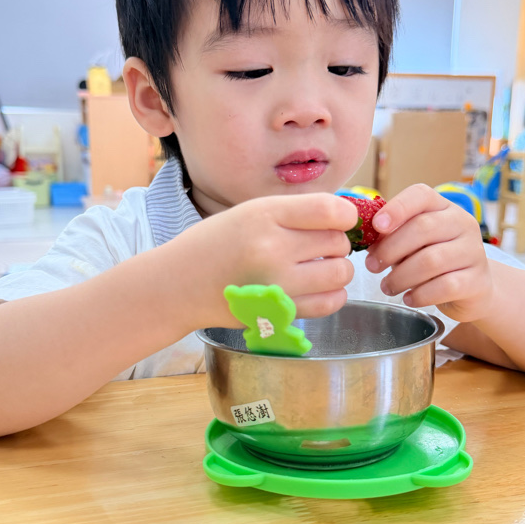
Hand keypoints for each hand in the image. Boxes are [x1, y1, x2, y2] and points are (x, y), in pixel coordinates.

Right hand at [173, 193, 358, 328]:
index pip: (331, 210)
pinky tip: (320, 288)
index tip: (339, 219)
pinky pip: (330, 303)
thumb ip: (294, 212)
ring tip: (321, 267)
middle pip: (338, 242)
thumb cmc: (216, 243)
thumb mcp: (249, 212)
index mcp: (265, 215)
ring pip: (340, 273)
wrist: (178, 284)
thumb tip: (344, 215)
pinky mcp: (279, 313)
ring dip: (338, 270)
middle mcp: (272, 249)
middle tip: (319, 247)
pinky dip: (334, 295)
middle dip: (336, 243)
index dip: (345, 215)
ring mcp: (277, 284)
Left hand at [364, 184, 494, 322]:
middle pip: (423, 228)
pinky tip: (408, 298)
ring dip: (401, 276)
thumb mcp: (413, 242)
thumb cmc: (434, 259)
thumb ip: (392, 237)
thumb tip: (366, 240)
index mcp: (443, 207)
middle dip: (390, 249)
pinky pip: (444, 286)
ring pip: (431, 260)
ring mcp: (473, 251)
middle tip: (372, 266)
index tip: (376, 226)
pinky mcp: (477, 281)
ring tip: (387, 286)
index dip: (397, 208)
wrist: (473, 288)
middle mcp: (462, 224)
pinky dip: (420, 294)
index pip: (421, 195)